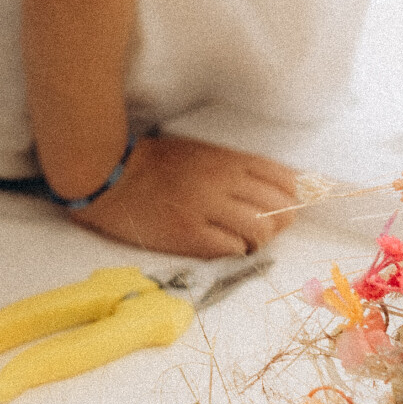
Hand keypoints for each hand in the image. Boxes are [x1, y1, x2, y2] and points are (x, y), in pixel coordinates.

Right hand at [67, 133, 300, 260]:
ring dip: (259, 241)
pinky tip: (222, 245)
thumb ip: (236, 167)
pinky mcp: (188, 234)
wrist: (109, 175)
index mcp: (226, 159)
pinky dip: (236, 250)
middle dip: (279, 224)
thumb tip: (278, 188)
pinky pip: (233, 248)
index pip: (284, 180)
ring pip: (261, 231)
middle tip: (264, 229)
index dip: (293, 198)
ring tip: (243, 241)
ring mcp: (205, 208)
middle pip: (279, 208)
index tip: (285, 208)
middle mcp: (221, 181)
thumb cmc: (154, 164)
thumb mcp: (200, 153)